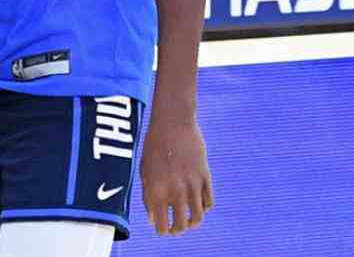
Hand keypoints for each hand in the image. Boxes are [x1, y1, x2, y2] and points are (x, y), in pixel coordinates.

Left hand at [140, 112, 212, 234]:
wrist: (173, 123)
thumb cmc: (153, 146)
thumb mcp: (145, 170)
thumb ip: (148, 195)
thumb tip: (154, 218)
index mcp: (156, 189)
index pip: (161, 224)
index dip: (162, 230)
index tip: (162, 229)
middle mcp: (175, 190)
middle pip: (181, 225)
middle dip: (177, 230)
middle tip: (175, 228)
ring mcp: (192, 184)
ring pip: (198, 217)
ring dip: (192, 223)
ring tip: (188, 221)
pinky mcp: (205, 177)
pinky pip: (208, 202)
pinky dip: (203, 208)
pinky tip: (197, 204)